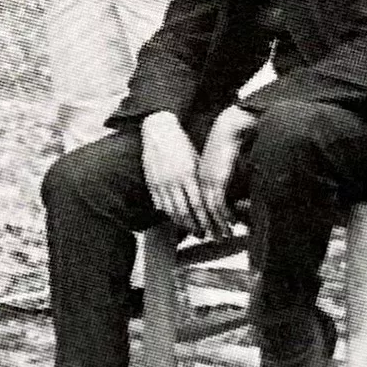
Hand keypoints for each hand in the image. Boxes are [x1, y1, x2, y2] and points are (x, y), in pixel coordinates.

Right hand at [141, 113, 208, 236]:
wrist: (159, 130)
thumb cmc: (182, 144)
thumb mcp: (196, 159)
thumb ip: (202, 179)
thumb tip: (214, 196)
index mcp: (189, 173)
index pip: (199, 204)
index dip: (207, 220)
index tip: (215, 228)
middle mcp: (174, 180)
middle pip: (185, 212)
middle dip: (196, 227)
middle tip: (206, 236)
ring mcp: (160, 183)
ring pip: (172, 211)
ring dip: (183, 225)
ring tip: (193, 231)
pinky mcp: (151, 183)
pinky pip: (160, 204)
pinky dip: (169, 215)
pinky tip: (177, 220)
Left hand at [198, 109, 254, 235]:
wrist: (227, 130)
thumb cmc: (223, 145)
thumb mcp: (215, 165)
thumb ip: (215, 180)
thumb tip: (221, 196)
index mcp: (193, 178)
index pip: (191, 204)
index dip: (195, 219)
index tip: (202, 230)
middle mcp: (196, 181)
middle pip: (197, 211)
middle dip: (205, 227)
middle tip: (213, 238)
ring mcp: (205, 181)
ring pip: (206, 211)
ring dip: (217, 225)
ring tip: (225, 236)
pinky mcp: (215, 180)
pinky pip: (218, 204)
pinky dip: (225, 215)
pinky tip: (233, 222)